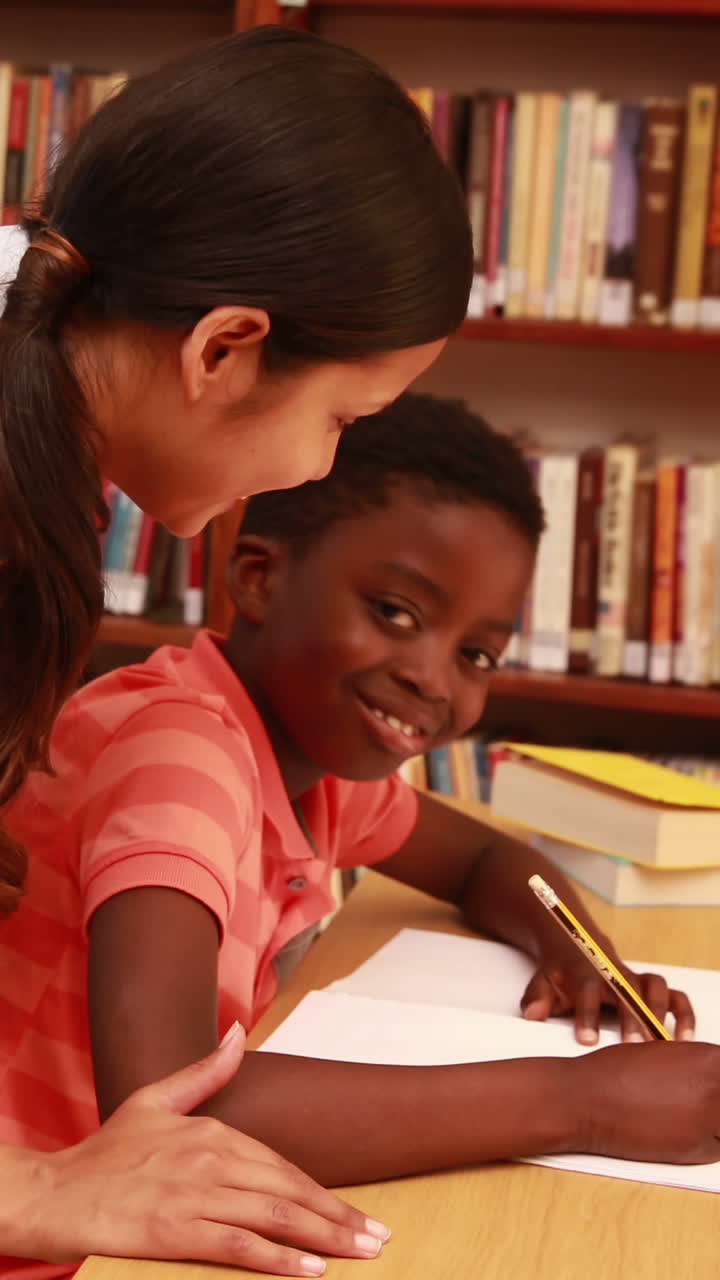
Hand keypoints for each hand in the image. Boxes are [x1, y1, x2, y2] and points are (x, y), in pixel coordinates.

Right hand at [15, 1025, 388, 1274]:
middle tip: (379, 1238)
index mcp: (212, 1131)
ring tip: (359, 1254)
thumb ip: (205, 1072)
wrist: (56, 1191)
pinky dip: (278, 1258)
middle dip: (339, 1217)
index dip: (325, 1192)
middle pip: (288, 1190)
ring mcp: (193, 1195)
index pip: (282, 1166)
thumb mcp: (156, 1099)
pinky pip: (237, 1244)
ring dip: (323, 1237)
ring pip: (273, 1216)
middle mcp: (210, 1159)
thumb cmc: (106, 1152)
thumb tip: (239, 1031)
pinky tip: (309, 1270)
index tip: (359, 1214)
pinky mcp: (176, 1231)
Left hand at [520, 943, 694, 1044]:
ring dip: (660, 1014)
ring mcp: (634, 979)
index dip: (588, 1014)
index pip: (587, 990)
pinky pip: (676, 997)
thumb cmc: (561, 975)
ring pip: (656, 987)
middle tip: (633, 1047)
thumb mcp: (542, 982)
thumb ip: (536, 998)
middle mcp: (614, 974)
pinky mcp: (650, 988)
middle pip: (627, 990)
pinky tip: (684, 1039)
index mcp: (584, 973)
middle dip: (632, 1017)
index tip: (587, 1040)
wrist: (578, 947)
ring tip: (663, 1045)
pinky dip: (684, 1015)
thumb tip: (532, 1014)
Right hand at [571, 1039, 719, 1163]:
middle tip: (702, 1101)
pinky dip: (709, 1142)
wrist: (588, 1099)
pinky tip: (685, 1130)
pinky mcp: (695, 1149)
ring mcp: (707, 1120)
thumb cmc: (616, 1072)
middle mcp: (713, 1088)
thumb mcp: (663, 1053)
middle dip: (719, 1099)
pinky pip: (718, 1147)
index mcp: (708, 1057)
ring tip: (691, 1114)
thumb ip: (695, 1064)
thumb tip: (709, 1074)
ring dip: (717, 1121)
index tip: (716, 1084)